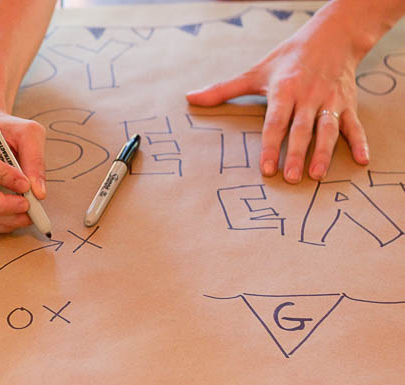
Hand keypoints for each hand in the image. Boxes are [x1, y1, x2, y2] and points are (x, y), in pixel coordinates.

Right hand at [0, 113, 46, 233]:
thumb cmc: (6, 129)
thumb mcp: (27, 132)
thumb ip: (35, 159)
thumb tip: (38, 193)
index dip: (3, 177)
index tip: (25, 184)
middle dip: (2, 204)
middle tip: (27, 206)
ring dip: (2, 219)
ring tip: (25, 216)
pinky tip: (12, 220)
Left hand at [186, 8, 369, 182]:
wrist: (332, 35)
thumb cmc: (288, 59)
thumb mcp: (255, 72)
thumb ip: (223, 90)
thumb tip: (191, 98)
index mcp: (285, 90)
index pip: (275, 122)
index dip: (271, 145)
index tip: (267, 168)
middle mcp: (308, 96)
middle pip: (301, 129)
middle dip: (297, 154)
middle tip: (292, 178)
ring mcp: (330, 101)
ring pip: (328, 129)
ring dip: (324, 153)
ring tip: (317, 175)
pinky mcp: (348, 103)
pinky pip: (355, 125)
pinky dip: (361, 142)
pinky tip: (362, 160)